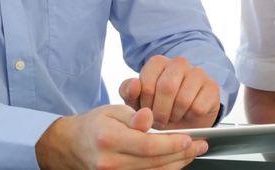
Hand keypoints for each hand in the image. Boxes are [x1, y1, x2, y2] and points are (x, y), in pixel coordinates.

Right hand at [36, 104, 207, 169]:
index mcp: (109, 139)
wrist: (73, 145)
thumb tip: (149, 117)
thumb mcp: (112, 111)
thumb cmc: (96, 124)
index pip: (148, 146)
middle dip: (181, 154)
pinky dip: (165, 169)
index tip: (190, 137)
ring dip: (177, 163)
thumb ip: (133, 116)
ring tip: (193, 151)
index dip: (172, 143)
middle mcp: (110, 162)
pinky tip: (177, 160)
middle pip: (154, 162)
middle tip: (200, 144)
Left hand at [120, 55, 220, 129]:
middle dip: (160, 111)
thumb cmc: (158, 107)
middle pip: (167, 88)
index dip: (145, 104)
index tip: (147, 112)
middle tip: (160, 120)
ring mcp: (197, 73)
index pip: (146, 83)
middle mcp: (179, 63)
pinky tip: (188, 115)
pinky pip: (198, 107)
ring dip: (176, 115)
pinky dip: (191, 117)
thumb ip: (128, 91)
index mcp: (158, 62)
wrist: (185, 117)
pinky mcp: (212, 87)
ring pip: (183, 99)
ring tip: (174, 117)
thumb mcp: (137, 102)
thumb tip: (134, 84)